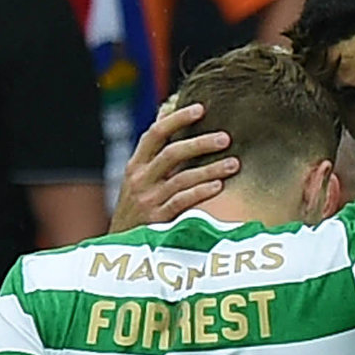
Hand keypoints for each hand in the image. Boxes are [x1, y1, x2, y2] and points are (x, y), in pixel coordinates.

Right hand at [114, 100, 237, 231]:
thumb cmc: (136, 206)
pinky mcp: (156, 221)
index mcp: (135, 165)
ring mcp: (148, 200)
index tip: (201, 109)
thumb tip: (167, 110)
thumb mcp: (137, 177)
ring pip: (182, 178)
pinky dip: (201, 193)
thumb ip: (153, 150)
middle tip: (226, 138)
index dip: (177, 119)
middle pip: (172, 153)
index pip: (155, 133)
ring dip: (211, 169)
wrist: (120, 246)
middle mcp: (139, 180)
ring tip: (234, 164)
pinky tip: (219, 186)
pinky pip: (182, 202)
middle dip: (201, 144)